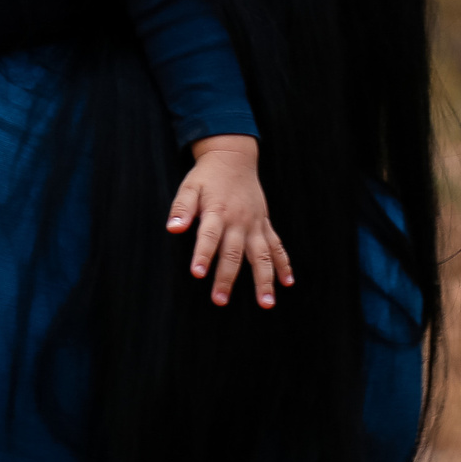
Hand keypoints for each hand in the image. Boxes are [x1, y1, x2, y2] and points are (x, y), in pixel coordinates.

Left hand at [167, 135, 291, 308]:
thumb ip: (181, 208)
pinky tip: (288, 282)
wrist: (234, 158)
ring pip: (262, 255)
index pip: (209, 237)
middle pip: (233, 253)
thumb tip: (172, 228)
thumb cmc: (208, 177)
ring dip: (264, 279)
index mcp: (218, 212)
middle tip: (220, 300)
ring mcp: (255, 224)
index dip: (202, 254)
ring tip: (266, 303)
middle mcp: (239, 221)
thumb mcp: (189, 187)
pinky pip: (276, 246)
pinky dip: (283, 264)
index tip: (197, 273)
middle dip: (227, 277)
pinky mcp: (264, 225)